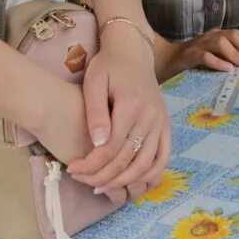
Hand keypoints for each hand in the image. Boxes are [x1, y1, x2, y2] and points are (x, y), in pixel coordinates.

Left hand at [69, 28, 170, 193]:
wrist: (132, 52)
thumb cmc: (108, 66)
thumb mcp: (94, 83)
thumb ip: (95, 113)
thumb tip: (98, 143)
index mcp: (132, 105)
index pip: (111, 148)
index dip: (91, 164)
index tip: (72, 169)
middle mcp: (150, 117)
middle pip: (128, 160)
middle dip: (103, 177)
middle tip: (83, 181)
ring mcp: (161, 122)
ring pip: (147, 164)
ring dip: (124, 181)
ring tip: (103, 186)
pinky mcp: (165, 125)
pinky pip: (163, 157)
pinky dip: (150, 174)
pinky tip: (131, 181)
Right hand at [162, 28, 238, 77]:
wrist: (167, 61)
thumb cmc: (196, 61)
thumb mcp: (216, 57)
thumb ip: (231, 57)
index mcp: (219, 35)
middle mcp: (211, 36)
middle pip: (233, 35)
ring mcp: (200, 44)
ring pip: (220, 43)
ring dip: (235, 53)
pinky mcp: (190, 55)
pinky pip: (205, 56)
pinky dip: (217, 62)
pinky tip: (227, 69)